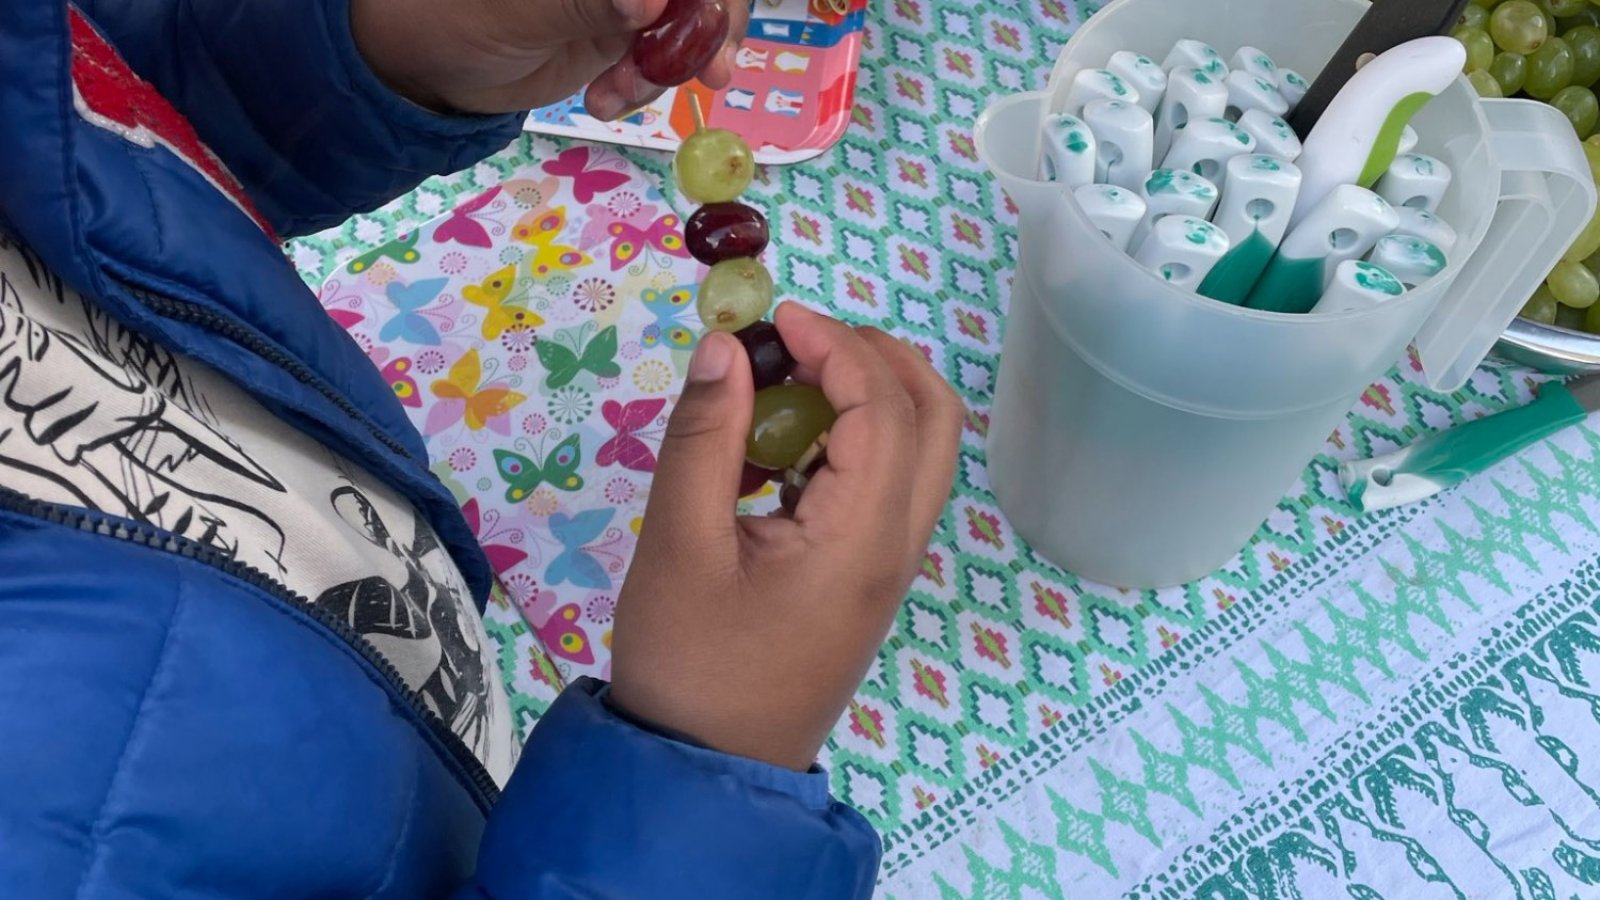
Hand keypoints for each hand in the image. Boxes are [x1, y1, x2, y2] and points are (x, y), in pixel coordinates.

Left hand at [351, 0, 749, 119]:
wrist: (429, 66)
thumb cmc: (451, 14)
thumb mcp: (516, 11)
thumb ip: (585, 2)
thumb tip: (649, 1)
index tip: (705, 16)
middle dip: (712, 20)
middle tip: (712, 71)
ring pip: (694, 19)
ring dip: (676, 63)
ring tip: (623, 94)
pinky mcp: (626, 31)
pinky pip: (666, 57)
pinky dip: (650, 85)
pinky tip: (608, 100)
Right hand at [609, 304, 963, 770]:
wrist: (702, 774)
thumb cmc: (688, 664)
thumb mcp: (677, 545)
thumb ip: (703, 437)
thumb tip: (725, 346)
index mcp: (862, 537)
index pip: (884, 406)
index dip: (836, 344)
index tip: (773, 318)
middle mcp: (898, 546)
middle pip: (936, 419)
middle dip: (877, 356)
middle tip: (800, 338)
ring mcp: (891, 565)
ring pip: (921, 453)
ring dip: (873, 395)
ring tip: (789, 378)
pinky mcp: (868, 579)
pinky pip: (888, 487)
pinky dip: (855, 440)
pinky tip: (783, 441)